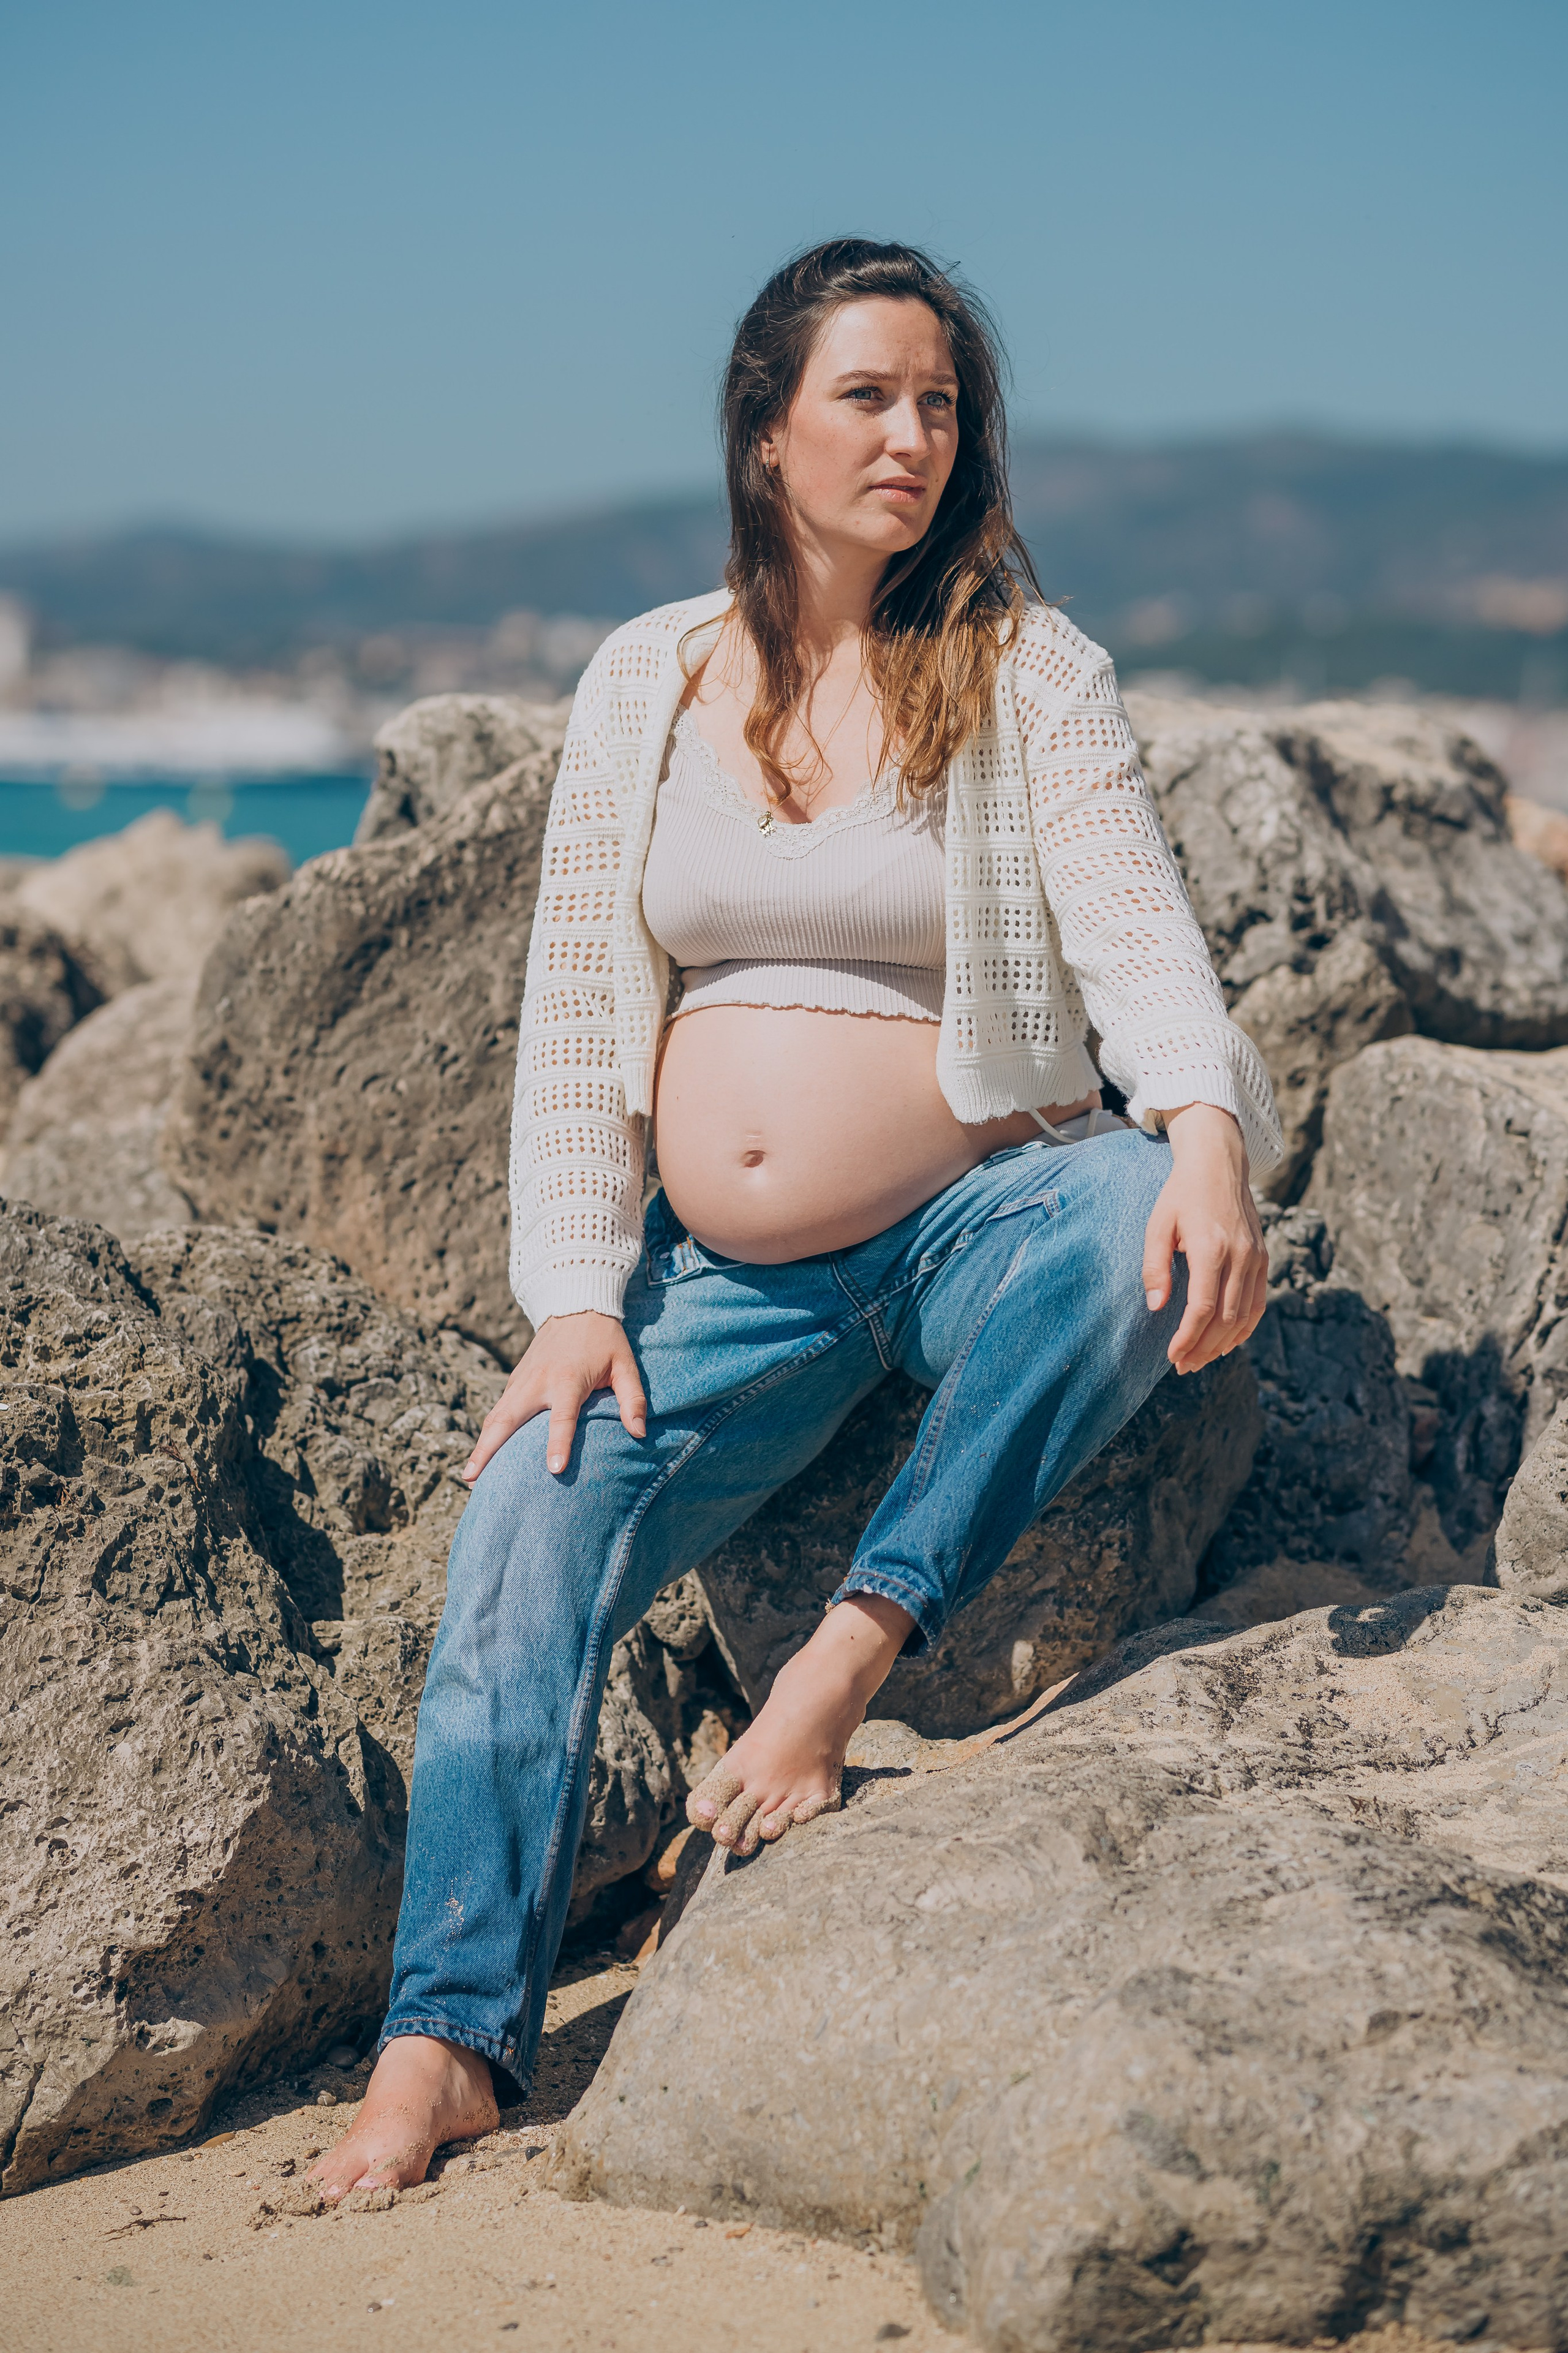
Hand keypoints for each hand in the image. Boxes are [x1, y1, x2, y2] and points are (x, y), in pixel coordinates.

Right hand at [461, 1311, 646, 1482]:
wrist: (575, 1305)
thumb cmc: (604, 1340)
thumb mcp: (626, 1365)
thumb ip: (634, 1400)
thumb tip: (640, 1434)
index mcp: (568, 1380)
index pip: (563, 1418)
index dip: (559, 1444)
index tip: (554, 1470)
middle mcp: (538, 1382)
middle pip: (507, 1420)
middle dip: (489, 1450)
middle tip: (472, 1479)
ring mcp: (521, 1381)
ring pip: (495, 1416)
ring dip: (480, 1445)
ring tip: (469, 1476)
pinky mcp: (515, 1380)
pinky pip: (497, 1409)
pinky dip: (487, 1432)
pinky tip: (481, 1453)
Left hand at [1141, 1104, 1267, 1374]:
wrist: (1219, 1163)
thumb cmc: (1181, 1194)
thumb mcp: (1158, 1225)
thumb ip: (1154, 1267)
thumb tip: (1156, 1307)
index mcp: (1211, 1248)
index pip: (1203, 1308)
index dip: (1188, 1337)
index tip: (1172, 1356)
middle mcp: (1240, 1256)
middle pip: (1225, 1318)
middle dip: (1203, 1348)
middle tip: (1182, 1365)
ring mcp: (1256, 1258)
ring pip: (1245, 1315)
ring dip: (1223, 1344)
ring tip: (1200, 1359)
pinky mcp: (1263, 1258)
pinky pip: (1258, 1303)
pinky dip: (1245, 1328)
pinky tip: (1228, 1343)